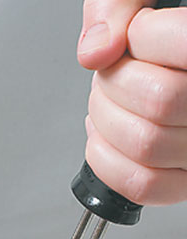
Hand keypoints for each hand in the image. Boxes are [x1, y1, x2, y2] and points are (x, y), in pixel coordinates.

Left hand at [78, 0, 186, 204]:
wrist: (168, 66)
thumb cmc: (165, 34)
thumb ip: (119, 3)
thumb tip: (96, 51)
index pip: (185, 46)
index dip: (143, 37)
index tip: (137, 31)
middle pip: (159, 101)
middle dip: (114, 82)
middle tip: (114, 70)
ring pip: (146, 144)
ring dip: (104, 119)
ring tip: (108, 100)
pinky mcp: (184, 180)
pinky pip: (144, 186)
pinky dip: (106, 162)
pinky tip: (103, 135)